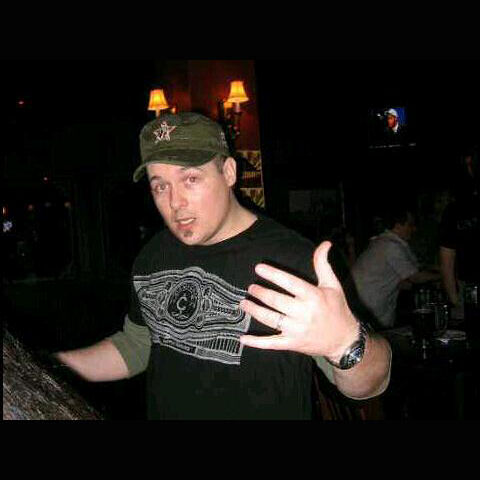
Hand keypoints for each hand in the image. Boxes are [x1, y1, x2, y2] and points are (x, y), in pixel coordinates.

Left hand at [239, 241, 358, 360]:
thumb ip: (323, 264)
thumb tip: (325, 243)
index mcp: (314, 297)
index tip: (258, 268)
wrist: (344, 341)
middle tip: (251, 287)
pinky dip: (256, 342)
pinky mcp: (292, 343)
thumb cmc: (337, 309)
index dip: (273, 274)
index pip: (290, 283)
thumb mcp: (333, 285)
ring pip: (270, 319)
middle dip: (260, 293)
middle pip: (276, 301)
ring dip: (254, 310)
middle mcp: (304, 314)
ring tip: (244, 303)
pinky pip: (271, 343)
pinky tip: (243, 338)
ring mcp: (297, 330)